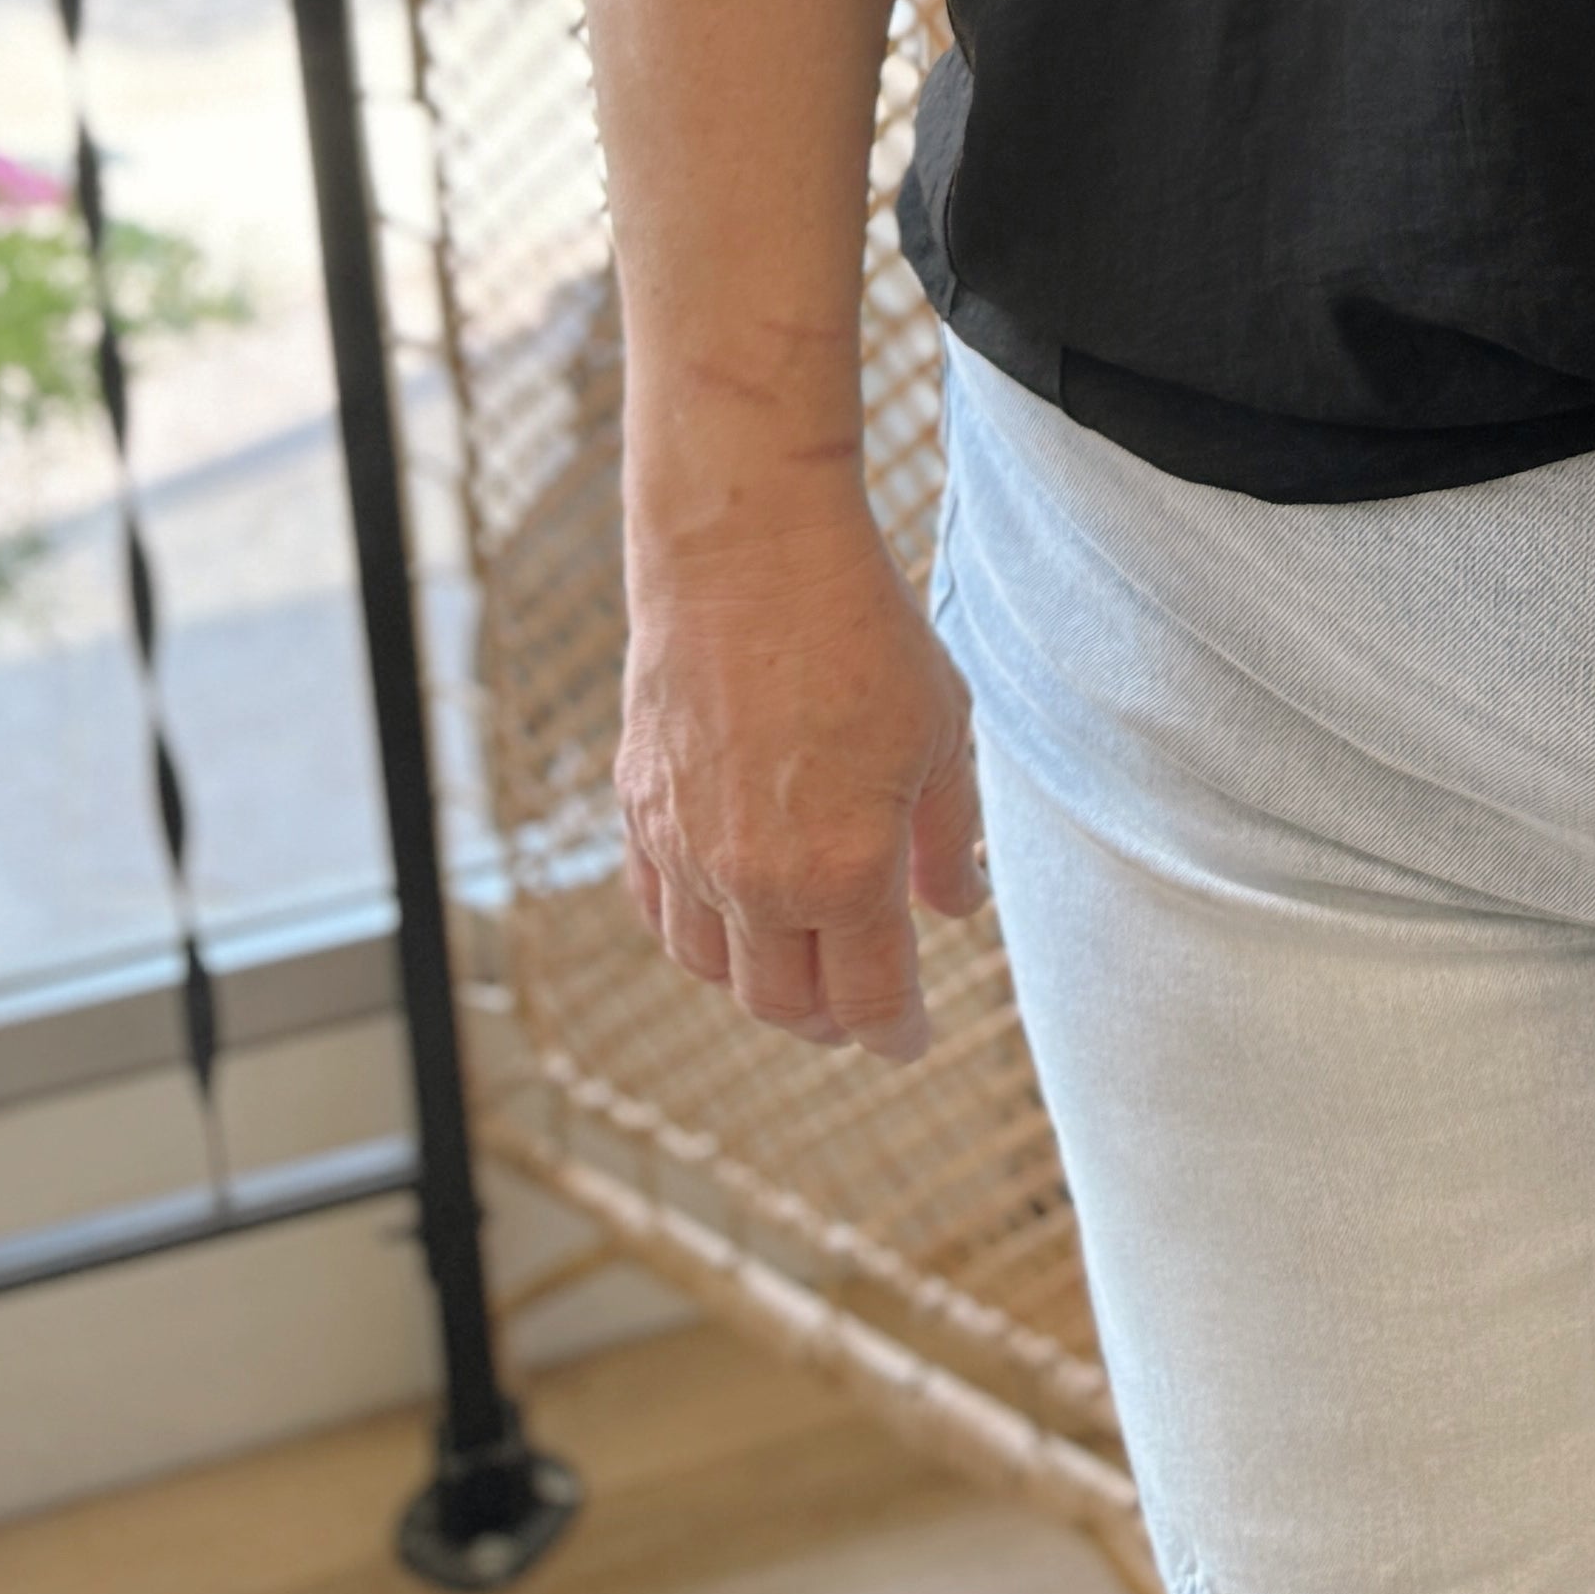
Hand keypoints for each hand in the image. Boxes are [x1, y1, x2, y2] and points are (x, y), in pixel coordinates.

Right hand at [613, 490, 986, 1060]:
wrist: (746, 554)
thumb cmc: (860, 633)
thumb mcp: (941, 733)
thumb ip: (945, 837)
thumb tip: (953, 906)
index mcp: (846, 871)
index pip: (870, 999)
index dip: (896, 1033)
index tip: (911, 1040)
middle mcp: (756, 880)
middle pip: (785, 1004)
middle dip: (830, 1022)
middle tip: (860, 1010)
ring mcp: (686, 851)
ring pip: (714, 970)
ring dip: (760, 986)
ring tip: (799, 970)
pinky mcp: (640, 812)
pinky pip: (659, 912)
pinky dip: (695, 936)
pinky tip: (726, 921)